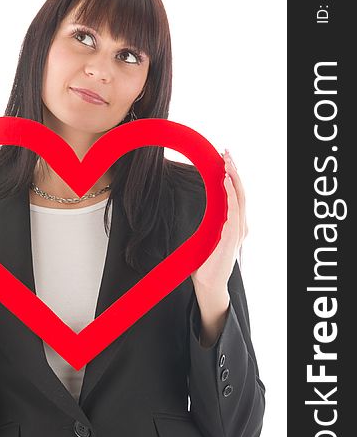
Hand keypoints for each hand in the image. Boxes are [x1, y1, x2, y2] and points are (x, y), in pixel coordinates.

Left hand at [190, 149, 247, 290]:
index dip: (232, 176)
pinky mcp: (231, 237)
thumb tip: (195, 210)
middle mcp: (241, 226)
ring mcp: (238, 231)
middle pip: (241, 191)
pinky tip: (225, 181)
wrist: (208, 284)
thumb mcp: (206, 237)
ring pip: (240, 197)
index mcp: (235, 225)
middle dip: (234, 170)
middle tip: (227, 152)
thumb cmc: (205, 264)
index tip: (225, 160)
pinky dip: (231, 194)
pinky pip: (233, 210)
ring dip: (233, 177)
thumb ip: (208, 224)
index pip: (237, 195)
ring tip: (226, 161)